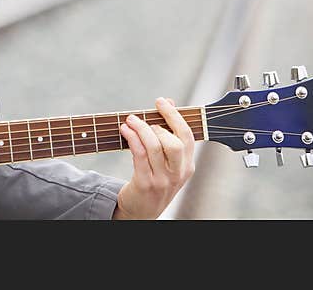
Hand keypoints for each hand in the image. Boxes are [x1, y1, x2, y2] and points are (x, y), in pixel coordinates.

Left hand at [113, 97, 194, 218]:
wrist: (141, 211)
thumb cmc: (154, 180)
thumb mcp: (167, 160)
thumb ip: (169, 132)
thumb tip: (168, 101)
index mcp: (187, 166)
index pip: (187, 136)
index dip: (174, 116)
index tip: (161, 102)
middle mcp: (177, 174)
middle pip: (174, 143)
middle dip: (157, 124)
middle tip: (139, 117)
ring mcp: (162, 180)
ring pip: (154, 147)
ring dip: (140, 129)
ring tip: (129, 121)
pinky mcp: (145, 184)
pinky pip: (140, 155)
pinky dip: (132, 138)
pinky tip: (125, 131)